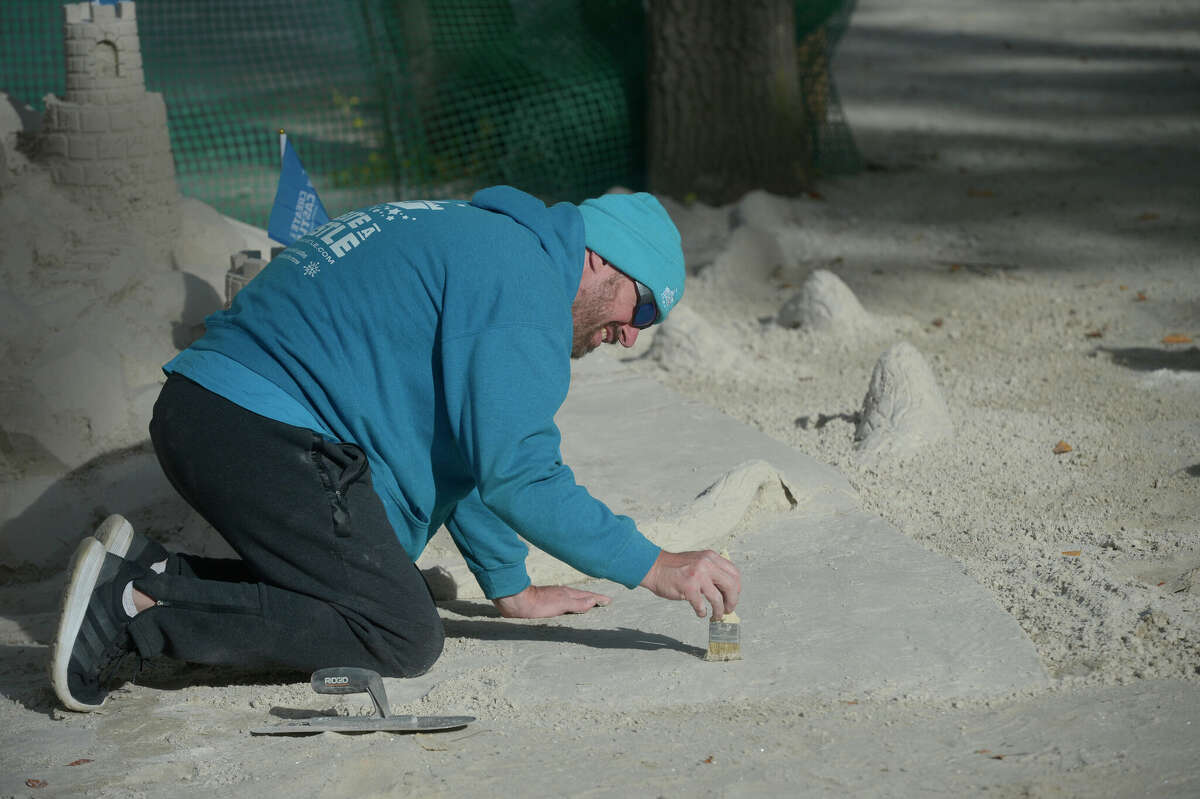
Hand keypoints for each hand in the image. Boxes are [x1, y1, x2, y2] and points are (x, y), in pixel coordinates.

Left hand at [492, 584, 611, 618]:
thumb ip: (576, 604)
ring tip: (590, 604)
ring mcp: (555, 598)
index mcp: (568, 594)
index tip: (609, 600)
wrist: (517, 601)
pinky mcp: (547, 603)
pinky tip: (569, 608)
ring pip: (574, 599)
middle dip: (594, 598)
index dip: (599, 599)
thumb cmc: (538, 603)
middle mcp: (563, 595)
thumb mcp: (560, 604)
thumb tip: (593, 602)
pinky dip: (572, 605)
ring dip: (583, 601)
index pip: (588, 597)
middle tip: (604, 601)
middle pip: (582, 596)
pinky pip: (565, 604)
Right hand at [639, 549, 740, 618]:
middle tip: (728, 609)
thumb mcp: (697, 561)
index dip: (736, 588)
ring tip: (717, 615)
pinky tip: (700, 613)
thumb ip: (712, 571)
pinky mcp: (688, 587)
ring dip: (719, 611)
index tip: (732, 597)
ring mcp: (698, 575)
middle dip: (732, 601)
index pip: (734, 573)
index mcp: (711, 557)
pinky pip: (701, 605)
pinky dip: (702, 612)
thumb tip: (727, 592)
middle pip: (731, 585)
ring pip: (718, 599)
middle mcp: (706, 564)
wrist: (653, 567)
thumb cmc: (675, 568)